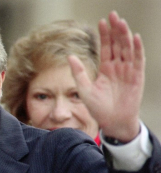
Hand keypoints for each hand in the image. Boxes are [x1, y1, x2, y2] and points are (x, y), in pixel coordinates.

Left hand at [68, 11, 144, 141]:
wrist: (113, 122)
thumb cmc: (98, 108)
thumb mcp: (84, 90)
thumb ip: (78, 73)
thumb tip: (70, 56)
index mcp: (106, 69)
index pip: (106, 47)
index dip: (104, 35)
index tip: (101, 21)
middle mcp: (117, 67)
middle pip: (118, 44)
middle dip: (116, 30)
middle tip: (113, 15)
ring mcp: (128, 71)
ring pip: (127, 49)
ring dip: (125, 35)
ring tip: (121, 22)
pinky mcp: (136, 77)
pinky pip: (138, 61)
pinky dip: (137, 49)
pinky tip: (135, 38)